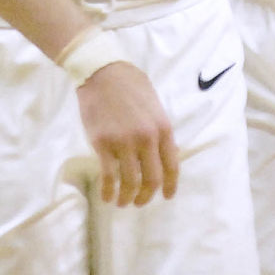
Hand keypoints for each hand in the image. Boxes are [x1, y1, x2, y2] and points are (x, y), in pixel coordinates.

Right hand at [75, 61, 178, 206]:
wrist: (103, 72)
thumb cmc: (130, 85)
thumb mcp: (154, 105)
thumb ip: (160, 130)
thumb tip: (166, 152)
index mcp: (163, 128)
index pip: (172, 166)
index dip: (170, 185)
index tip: (166, 196)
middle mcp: (147, 138)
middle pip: (152, 179)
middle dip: (146, 196)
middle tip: (140, 202)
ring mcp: (124, 142)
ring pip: (130, 182)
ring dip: (127, 198)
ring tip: (122, 202)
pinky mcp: (103, 144)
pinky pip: (109, 176)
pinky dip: (109, 191)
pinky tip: (107, 196)